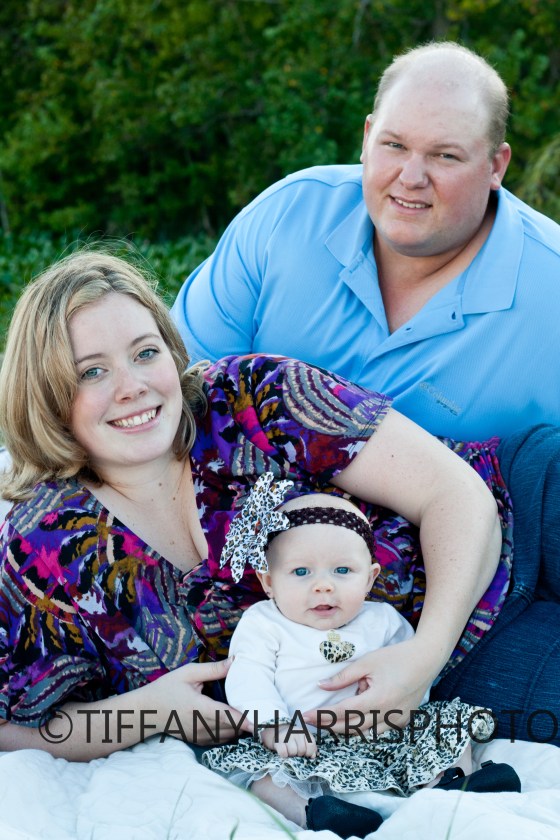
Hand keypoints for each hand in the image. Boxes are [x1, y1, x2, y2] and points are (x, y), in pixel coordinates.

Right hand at [147, 658, 252, 745]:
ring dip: (241, 728)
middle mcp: (200, 725)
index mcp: (199, 707)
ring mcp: (199, 736)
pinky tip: (236, 722)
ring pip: (228, 737)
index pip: (227, 716)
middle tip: (264, 712)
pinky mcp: (198, 740)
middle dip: (248, 722)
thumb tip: (235, 661)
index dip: (245, 720)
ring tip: (252, 715)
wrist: (147, 711)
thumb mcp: (188, 673)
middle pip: (232, 729)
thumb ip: (213, 669)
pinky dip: (231, 733)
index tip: (261, 720)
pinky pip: (220, 740)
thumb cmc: (167, 688)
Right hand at [260, 724, 316, 758]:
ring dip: (291, 755)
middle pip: (302, 750)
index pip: (311, 745)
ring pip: (293, 752)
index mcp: (304, 732)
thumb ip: (311, 747)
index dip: (309, 753)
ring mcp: (286, 735)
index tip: (305, 754)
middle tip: (295, 752)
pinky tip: (284, 752)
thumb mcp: (304, 740)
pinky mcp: (278, 740)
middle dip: (299, 754)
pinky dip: (284, 755)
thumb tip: (313, 756)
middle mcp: (296, 731)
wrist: (277, 731)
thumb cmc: (293, 739)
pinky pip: (283, 753)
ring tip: (289, 751)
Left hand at [303, 638, 434, 735]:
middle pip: (351, 727)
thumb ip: (343, 677)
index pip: (343, 712)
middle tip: (311, 722)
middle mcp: (387, 715)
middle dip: (329, 725)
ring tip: (326, 724)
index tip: (306, 716)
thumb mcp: (366, 662)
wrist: (426, 660)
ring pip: (363, 733)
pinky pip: (377, 731)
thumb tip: (321, 686)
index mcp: (377, 699)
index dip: (322, 715)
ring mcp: (396, 721)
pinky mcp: (402, 722)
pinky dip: (362, 730)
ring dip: (344, 730)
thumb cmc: (395, 657)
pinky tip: (350, 724)